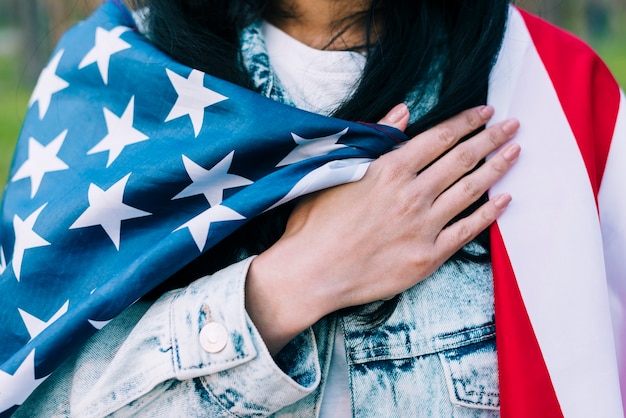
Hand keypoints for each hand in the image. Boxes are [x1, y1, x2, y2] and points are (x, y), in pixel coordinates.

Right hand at [246, 104, 519, 353]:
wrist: (312, 272)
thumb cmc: (316, 222)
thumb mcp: (339, 169)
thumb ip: (376, 138)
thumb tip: (404, 110)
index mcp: (391, 169)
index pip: (440, 137)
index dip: (467, 121)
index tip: (485, 111)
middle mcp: (413, 194)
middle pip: (462, 159)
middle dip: (491, 138)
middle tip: (512, 125)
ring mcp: (424, 226)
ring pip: (470, 190)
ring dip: (497, 168)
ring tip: (515, 152)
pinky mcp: (429, 256)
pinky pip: (467, 230)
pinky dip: (488, 213)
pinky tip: (504, 199)